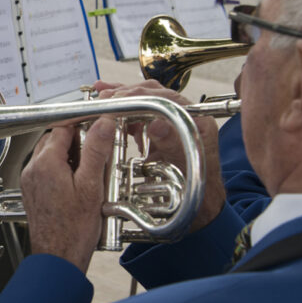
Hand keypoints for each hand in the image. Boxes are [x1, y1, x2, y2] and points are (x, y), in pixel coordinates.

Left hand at [21, 120, 115, 271]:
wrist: (58, 257)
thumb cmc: (73, 229)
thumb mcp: (91, 186)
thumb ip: (96, 150)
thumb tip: (102, 123)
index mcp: (46, 162)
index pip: (63, 127)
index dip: (82, 126)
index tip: (98, 131)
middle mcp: (33, 168)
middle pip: (54, 139)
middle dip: (76, 142)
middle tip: (97, 153)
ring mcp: (30, 181)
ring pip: (49, 154)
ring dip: (69, 156)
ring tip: (89, 172)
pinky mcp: (32, 192)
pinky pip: (46, 170)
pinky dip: (61, 170)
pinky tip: (77, 185)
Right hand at [95, 80, 224, 231]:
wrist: (200, 209)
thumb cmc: (197, 192)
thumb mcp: (183, 168)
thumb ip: (172, 144)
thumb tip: (157, 123)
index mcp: (197, 121)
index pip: (166, 98)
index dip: (140, 96)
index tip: (116, 98)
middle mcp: (186, 117)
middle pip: (154, 95)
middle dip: (127, 93)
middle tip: (104, 96)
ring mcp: (172, 124)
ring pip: (146, 102)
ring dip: (123, 99)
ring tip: (101, 96)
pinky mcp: (161, 133)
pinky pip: (142, 115)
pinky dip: (125, 112)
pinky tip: (110, 111)